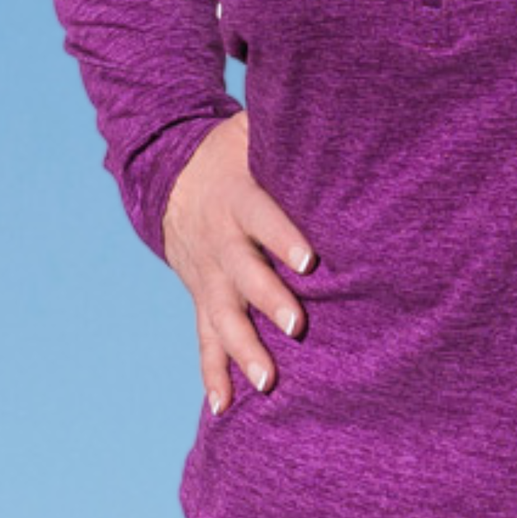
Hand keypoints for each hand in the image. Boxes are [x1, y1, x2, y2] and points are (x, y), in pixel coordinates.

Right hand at [161, 112, 317, 415]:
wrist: (169, 178)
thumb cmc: (234, 153)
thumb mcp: (253, 132)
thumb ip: (291, 131)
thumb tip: (347, 108)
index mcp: (237, 198)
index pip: (261, 217)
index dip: (283, 238)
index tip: (310, 262)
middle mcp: (220, 242)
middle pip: (244, 274)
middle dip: (268, 302)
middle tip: (296, 328)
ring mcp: (208, 276)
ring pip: (223, 317)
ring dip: (243, 350)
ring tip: (268, 383)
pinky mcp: (202, 299)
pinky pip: (204, 341)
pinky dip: (213, 375)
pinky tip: (224, 410)